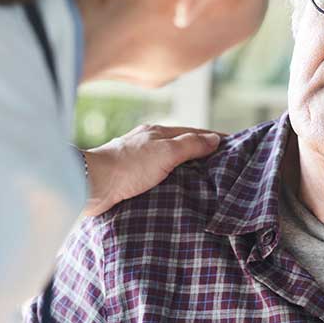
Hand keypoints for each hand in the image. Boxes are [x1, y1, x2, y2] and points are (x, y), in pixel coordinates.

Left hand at [82, 124, 222, 215]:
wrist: (92, 185)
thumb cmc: (128, 166)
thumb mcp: (166, 152)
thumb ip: (191, 144)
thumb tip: (214, 139)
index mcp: (157, 132)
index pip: (194, 132)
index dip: (213, 138)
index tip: (232, 145)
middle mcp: (147, 142)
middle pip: (181, 146)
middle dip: (201, 153)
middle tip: (222, 167)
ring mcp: (137, 159)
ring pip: (169, 161)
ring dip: (185, 168)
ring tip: (203, 182)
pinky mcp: (128, 177)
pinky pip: (157, 175)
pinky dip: (171, 179)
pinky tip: (175, 190)